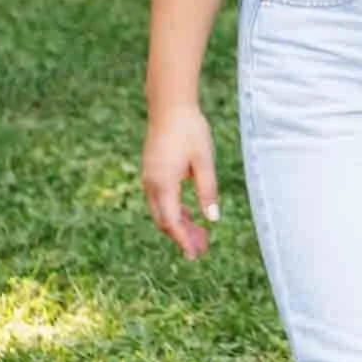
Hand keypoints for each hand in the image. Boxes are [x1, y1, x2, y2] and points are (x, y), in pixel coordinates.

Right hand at [142, 104, 219, 259]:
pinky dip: (174, 211)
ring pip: (161, 211)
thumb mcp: (204, 160)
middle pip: (164, 220)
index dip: (183, 241)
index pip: (172, 222)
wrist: (170, 106)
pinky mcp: (151, 172)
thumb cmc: (190, 130)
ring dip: (178, 225)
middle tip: (202, 249)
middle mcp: (151, 184)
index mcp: (164, 183)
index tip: (195, 255)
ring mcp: (149, 178)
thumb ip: (207, 190)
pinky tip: (190, 215)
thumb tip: (213, 219)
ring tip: (199, 235)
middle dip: (182, 237)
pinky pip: (160, 200)